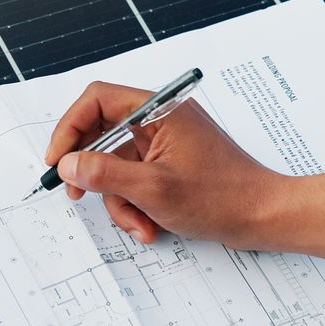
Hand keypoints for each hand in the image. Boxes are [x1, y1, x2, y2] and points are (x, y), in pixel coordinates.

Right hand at [43, 80, 286, 244]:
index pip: (97, 100)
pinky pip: (137, 180)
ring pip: (117, 166)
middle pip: (103, 136)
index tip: (58, 160)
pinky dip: (137, 204)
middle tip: (78, 195)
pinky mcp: (171, 165)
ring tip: (141, 224)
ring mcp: (166, 143)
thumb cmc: (223, 198)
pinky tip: (152, 225)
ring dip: (120, 200)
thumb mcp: (153, 189)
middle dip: (94, 174)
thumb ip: (104, 174)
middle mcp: (161, 120)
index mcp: (159, 109)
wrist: (266, 216)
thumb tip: (69, 164)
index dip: (70, 128)